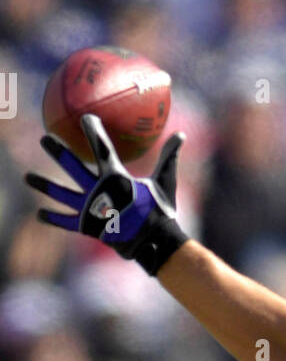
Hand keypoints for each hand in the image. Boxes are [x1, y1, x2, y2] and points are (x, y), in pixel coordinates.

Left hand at [25, 113, 187, 274]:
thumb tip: (181, 135)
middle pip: (72, 166)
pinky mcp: (88, 226)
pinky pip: (67, 221)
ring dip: (44, 184)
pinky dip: (54, 218)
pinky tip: (40, 213)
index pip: (100, 147)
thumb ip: (168, 157)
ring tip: (27, 177)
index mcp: (116, 178)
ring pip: (62, 193)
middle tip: (44, 139)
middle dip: (57, 151)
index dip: (92, 130)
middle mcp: (98, 191)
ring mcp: (91, 209)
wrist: (154, 243)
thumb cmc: (161, 212)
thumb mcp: (165, 183)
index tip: (85, 117)